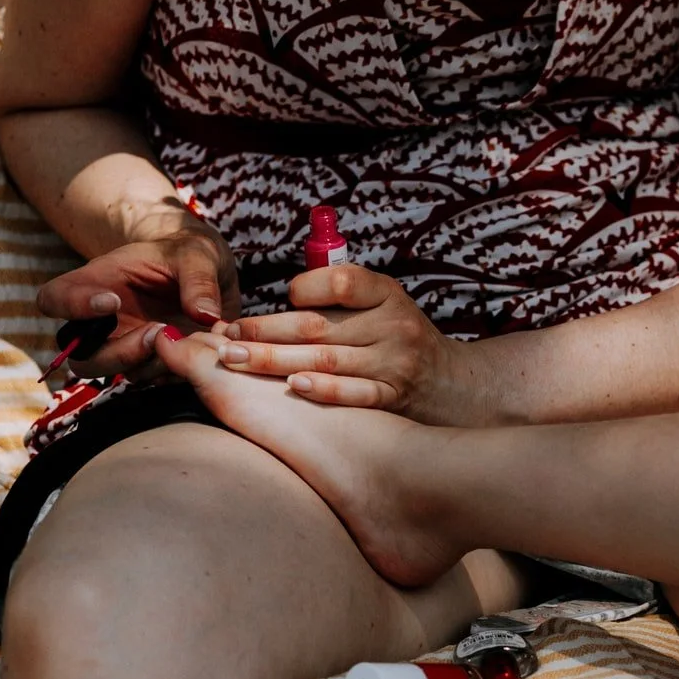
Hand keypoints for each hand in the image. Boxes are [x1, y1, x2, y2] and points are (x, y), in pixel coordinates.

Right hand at [35, 228, 238, 377]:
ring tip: (178, 339)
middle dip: (116, 353)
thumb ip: (197, 280)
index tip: (111, 302)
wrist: (211, 275)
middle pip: (80, 355)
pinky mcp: (151, 362)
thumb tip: (203, 315)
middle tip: (155, 333)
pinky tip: (193, 355)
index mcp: (96, 283)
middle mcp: (102, 322)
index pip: (54, 299)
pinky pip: (148, 380)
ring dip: (143, 364)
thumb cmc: (191, 255)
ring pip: (113, 374)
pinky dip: (168, 374)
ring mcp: (124, 346)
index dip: (71, 307)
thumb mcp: (198, 254)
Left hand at [216, 263, 473, 421]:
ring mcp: (395, 363)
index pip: (342, 282)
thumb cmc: (399, 337)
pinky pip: (355, 393)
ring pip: (325, 359)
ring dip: (275, 361)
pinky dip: (324, 391)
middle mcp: (393, 326)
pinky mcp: (393, 396)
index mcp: (387, 294)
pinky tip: (293, 387)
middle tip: (226, 337)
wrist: (451, 383)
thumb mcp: (384, 304)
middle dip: (266, 331)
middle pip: (319, 326)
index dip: (305, 289)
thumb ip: (342, 299)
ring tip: (237, 360)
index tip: (280, 299)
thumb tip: (282, 301)